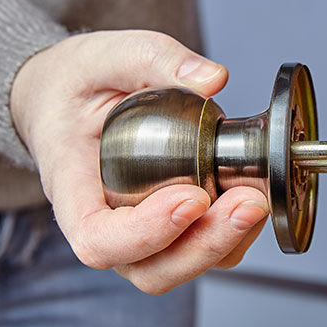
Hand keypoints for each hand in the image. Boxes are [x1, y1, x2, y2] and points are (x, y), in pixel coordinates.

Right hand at [11, 30, 268, 293]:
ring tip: (257, 199)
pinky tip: (254, 196)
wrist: (68, 101)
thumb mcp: (104, 55)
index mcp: (73, 189)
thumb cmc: (76, 85)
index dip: (147, 233)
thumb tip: (213, 78)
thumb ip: (153, 59)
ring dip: (226, 242)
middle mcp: (105, 225)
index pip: (99, 239)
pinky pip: (204, 250)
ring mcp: (140, 234)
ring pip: (182, 267)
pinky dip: (235, 233)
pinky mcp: (171, 228)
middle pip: (151, 270)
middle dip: (205, 244)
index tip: (191, 197)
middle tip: (248, 203)